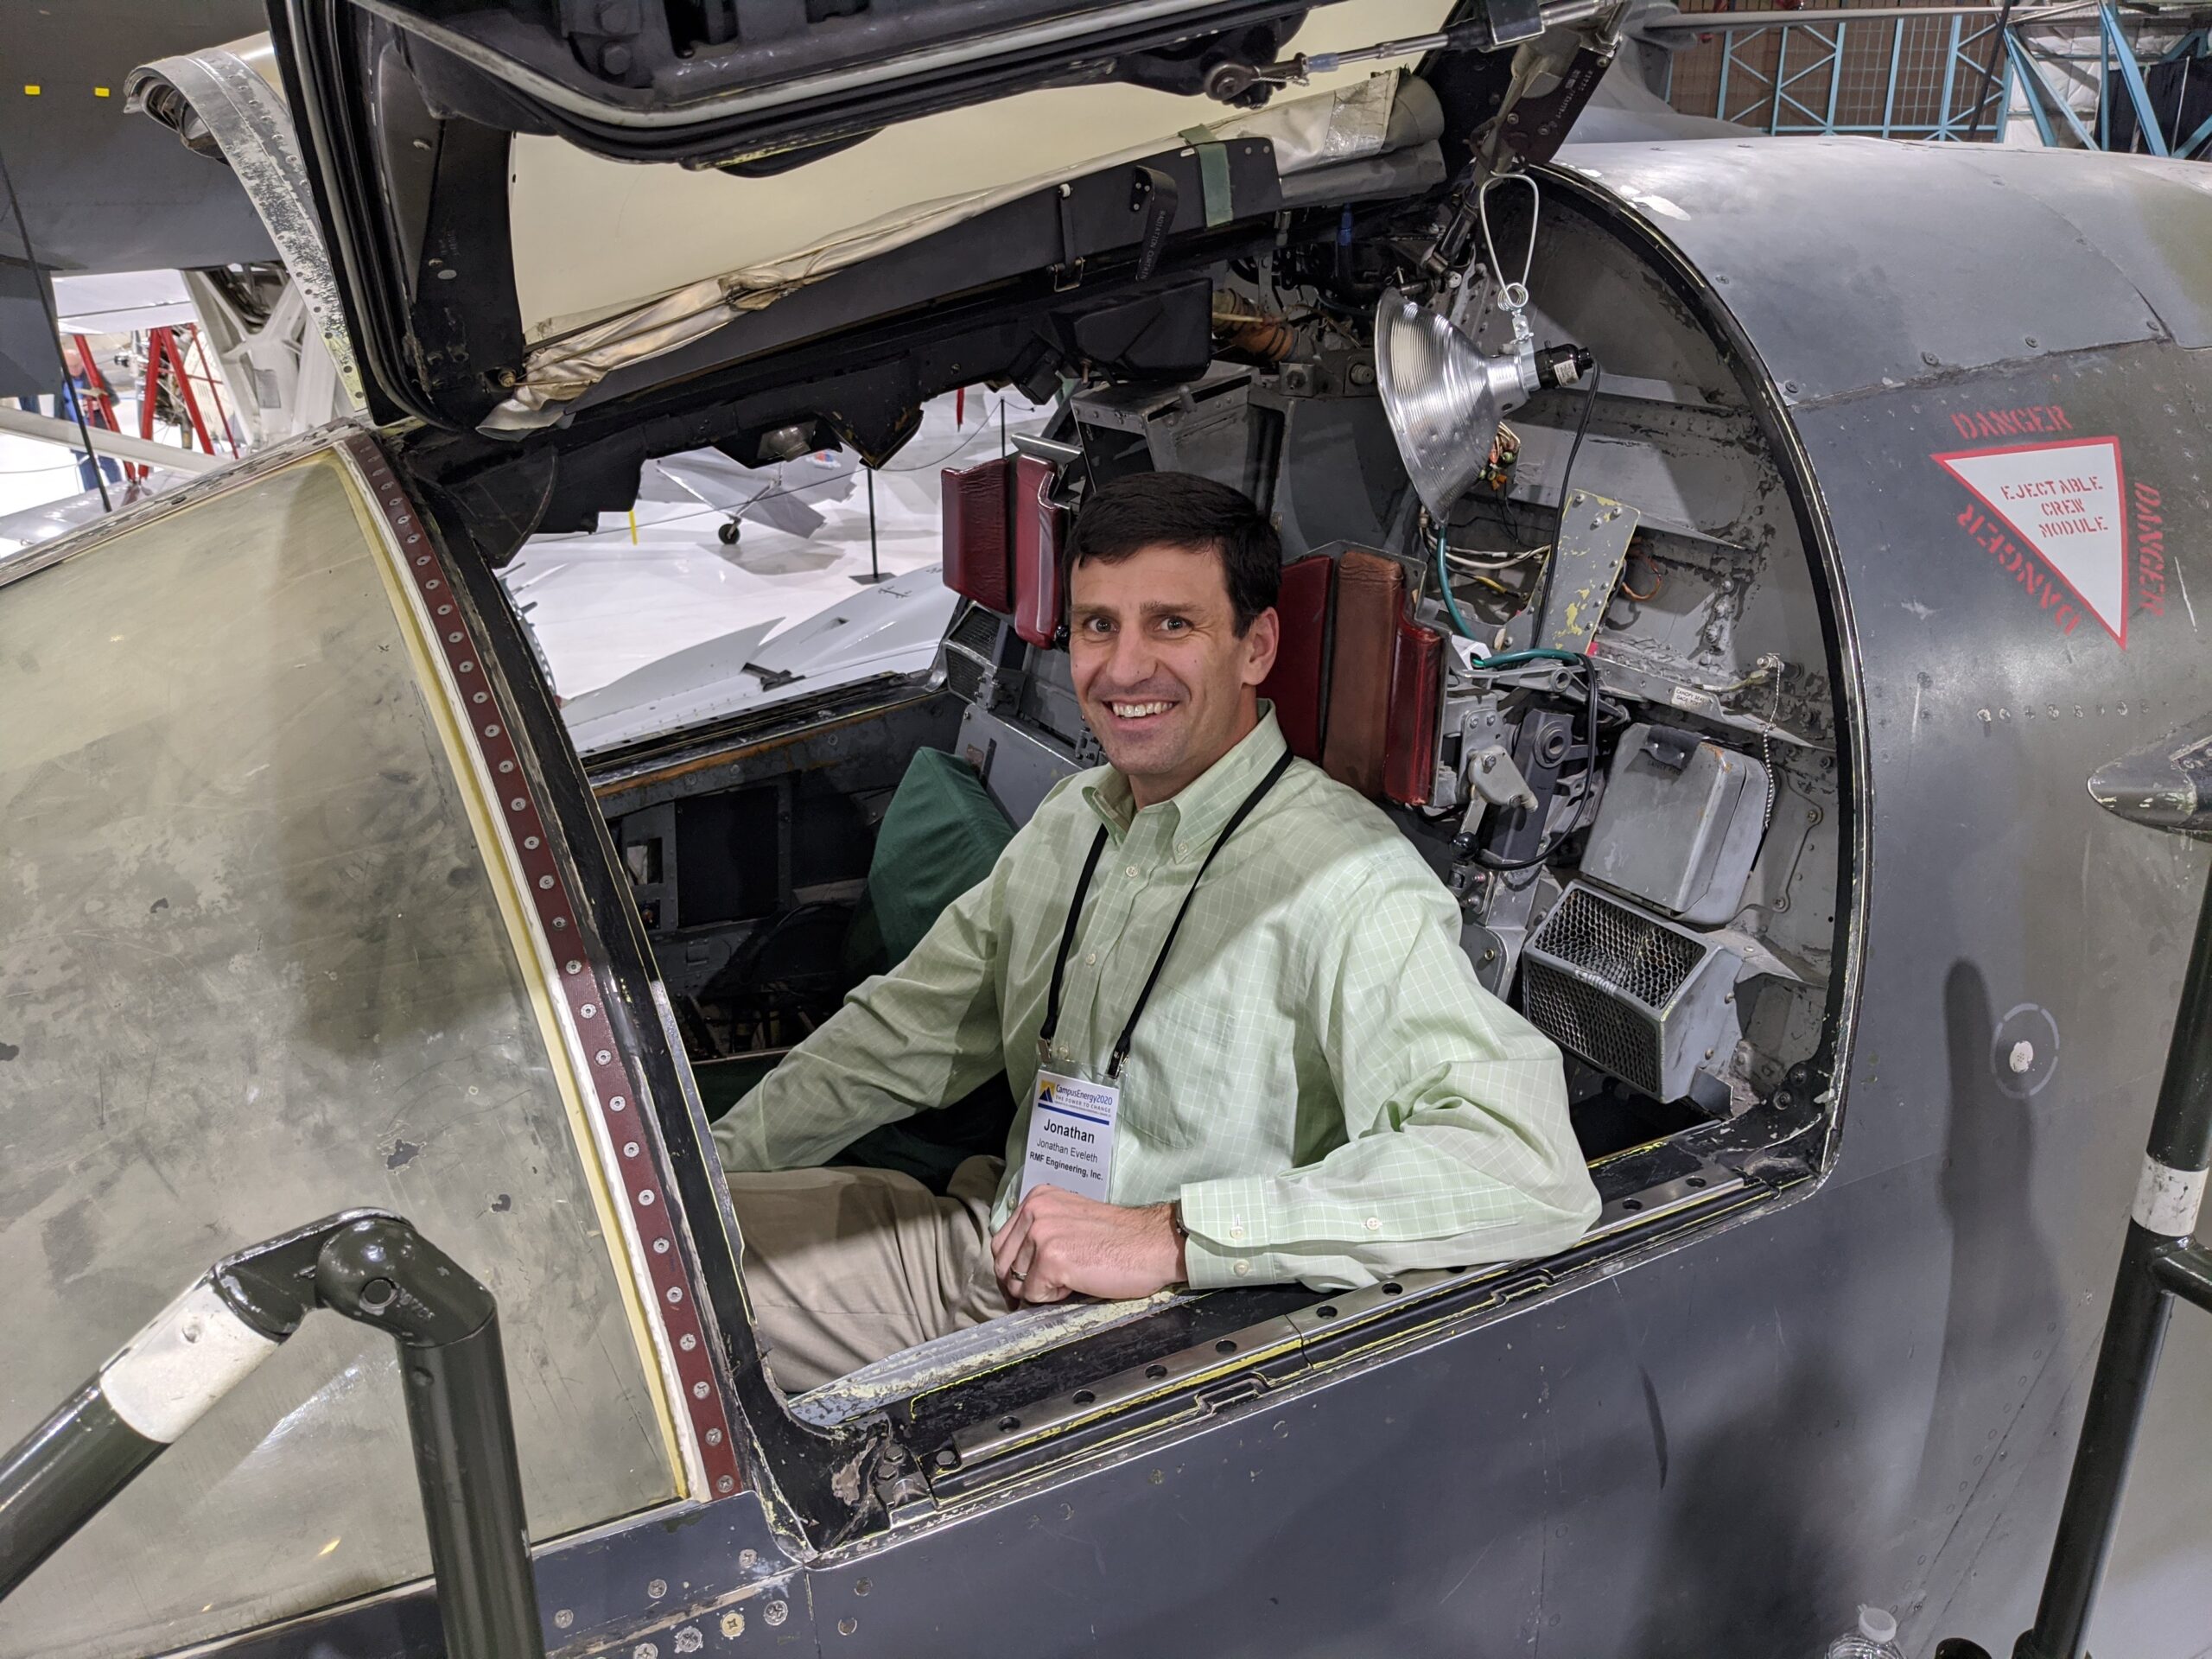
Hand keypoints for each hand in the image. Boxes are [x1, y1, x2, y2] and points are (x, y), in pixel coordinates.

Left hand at [989, 1186, 1186, 1307]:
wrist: (1154, 1244)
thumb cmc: (1119, 1239)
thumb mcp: (1069, 1221)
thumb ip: (1040, 1233)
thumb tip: (1013, 1268)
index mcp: (1037, 1198)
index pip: (1001, 1243)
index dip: (1015, 1268)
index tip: (1035, 1278)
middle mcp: (1034, 1210)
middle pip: (1002, 1264)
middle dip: (1023, 1283)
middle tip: (1055, 1285)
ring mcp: (1041, 1233)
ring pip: (1016, 1282)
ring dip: (1042, 1290)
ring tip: (1073, 1277)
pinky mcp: (1051, 1258)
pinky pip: (1033, 1295)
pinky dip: (1054, 1298)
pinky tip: (1079, 1282)